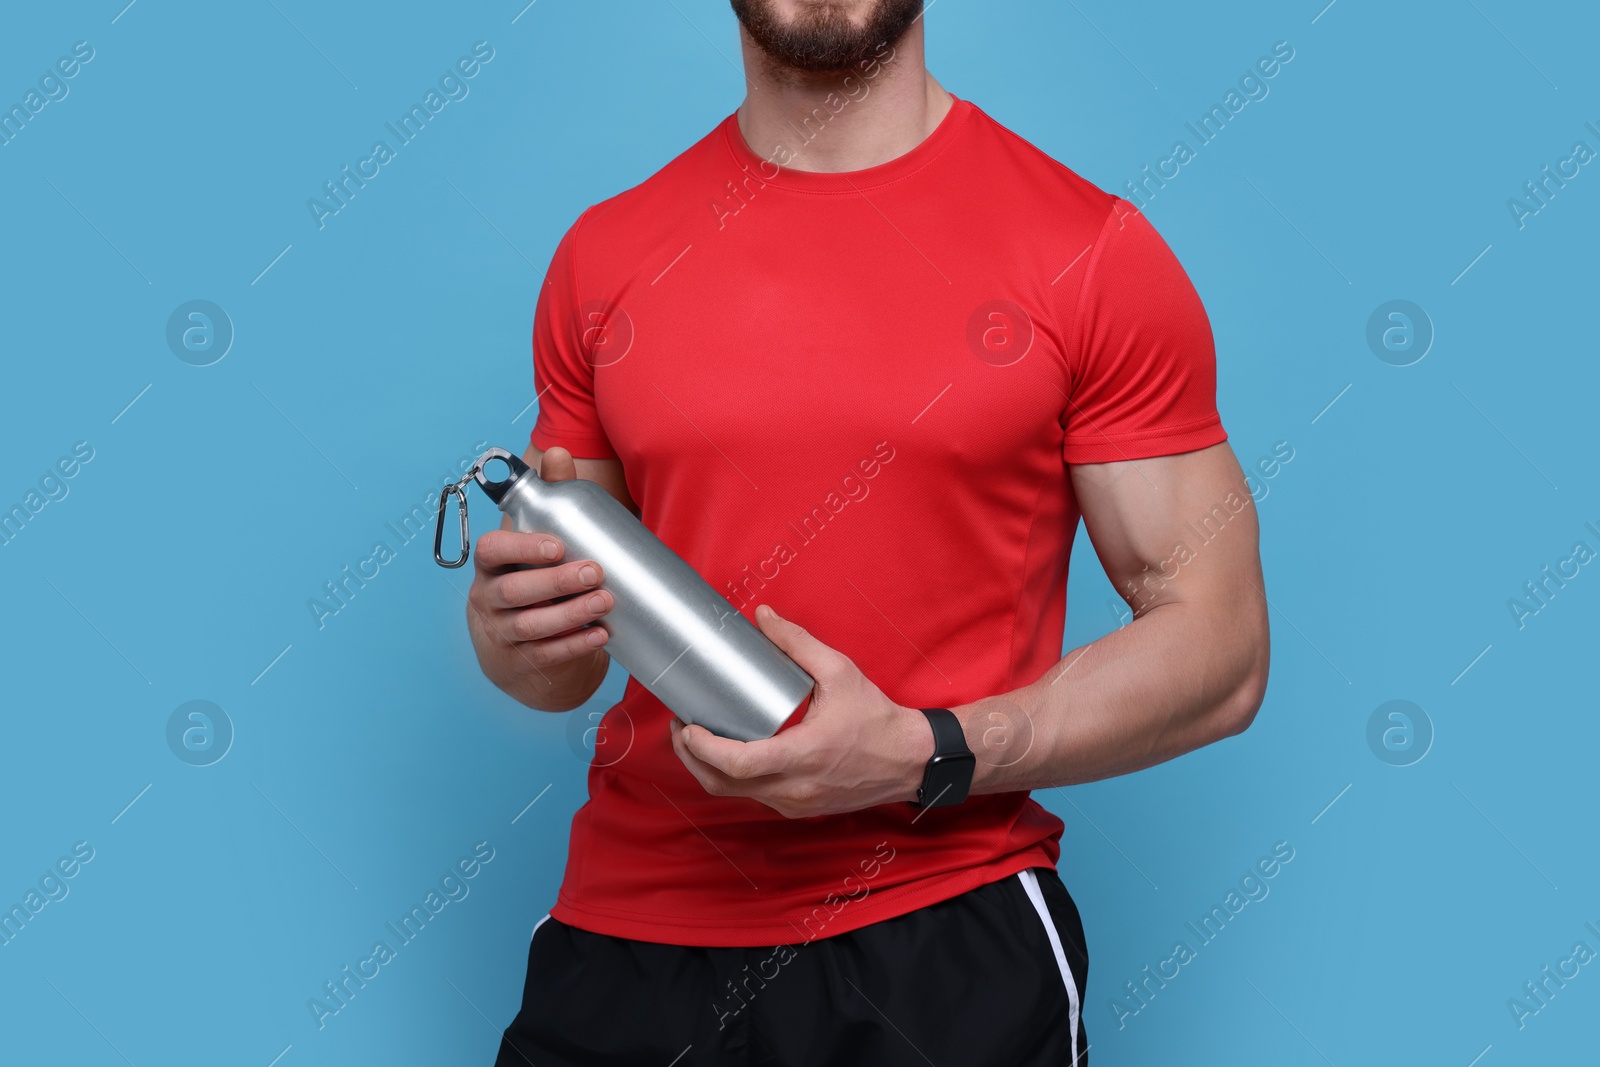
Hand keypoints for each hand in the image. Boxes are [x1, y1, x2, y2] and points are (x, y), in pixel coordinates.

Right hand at [464, 447, 613, 668]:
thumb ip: (549, 499)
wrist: (518, 648)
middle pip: (514, 591)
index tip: (556, 546)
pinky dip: (575, 645)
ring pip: (530, 626)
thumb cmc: (532, 578)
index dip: (521, 548)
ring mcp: (503, 634)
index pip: (490, 552)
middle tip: (595, 573)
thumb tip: (558, 451)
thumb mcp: (536, 543)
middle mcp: (489, 598)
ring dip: (570, 614)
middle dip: (556, 582)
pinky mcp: (522, 663)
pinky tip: (601, 634)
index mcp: (490, 564)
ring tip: (605, 601)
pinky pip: (547, 655)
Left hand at [668, 604, 933, 818]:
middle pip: (723, 785)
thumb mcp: (840, 672)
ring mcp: (795, 804)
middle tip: (680, 728)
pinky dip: (732, 779)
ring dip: (708, 770)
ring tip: (696, 738)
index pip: (737, 764)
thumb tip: (762, 616)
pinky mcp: (799, 809)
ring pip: (734, 796)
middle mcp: (794, 788)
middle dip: (692, 758)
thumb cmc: (876, 718)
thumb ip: (797, 643)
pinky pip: (753, 798)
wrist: (910, 760)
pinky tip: (727, 754)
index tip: (687, 724)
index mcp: (802, 756)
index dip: (703, 747)